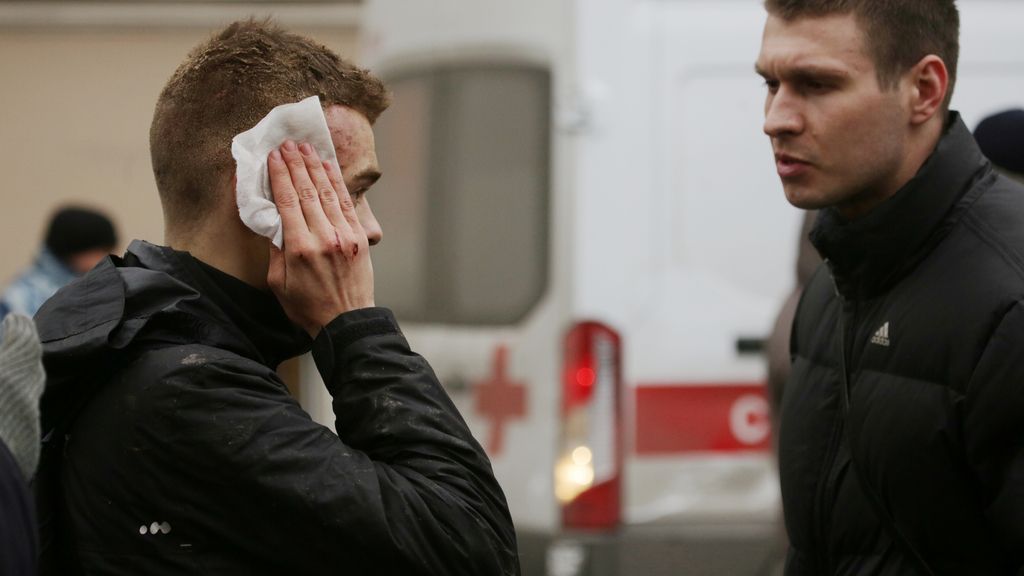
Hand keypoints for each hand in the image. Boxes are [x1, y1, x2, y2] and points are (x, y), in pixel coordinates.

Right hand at [266, 140, 373, 336]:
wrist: (346, 322)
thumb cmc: (307, 307)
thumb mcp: (279, 283)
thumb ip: (275, 250)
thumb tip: (272, 221)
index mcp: (299, 248)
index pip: (287, 201)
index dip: (279, 175)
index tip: (273, 157)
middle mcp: (324, 237)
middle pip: (307, 191)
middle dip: (296, 164)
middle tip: (287, 144)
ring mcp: (344, 235)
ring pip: (327, 192)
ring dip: (315, 167)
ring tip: (306, 148)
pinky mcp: (358, 237)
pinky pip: (346, 203)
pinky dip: (336, 183)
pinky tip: (328, 168)